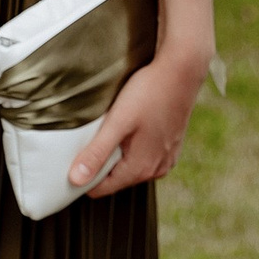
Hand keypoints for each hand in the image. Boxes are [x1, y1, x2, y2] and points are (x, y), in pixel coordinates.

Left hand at [68, 50, 206, 196]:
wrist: (182, 69)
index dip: (83, 173)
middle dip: (103, 160)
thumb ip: (96, 153)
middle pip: (115, 178)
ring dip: (119, 151)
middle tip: (101, 132)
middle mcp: (156, 169)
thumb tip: (75, 180)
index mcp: (141, 168)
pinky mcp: (172, 146)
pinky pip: (144, 155)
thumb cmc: (150, 91)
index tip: (79, 151)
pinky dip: (135, 144)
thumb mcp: (117, 121)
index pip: (99, 189)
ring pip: (130, 166)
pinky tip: (135, 123)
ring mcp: (167, 158)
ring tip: (118, 125)